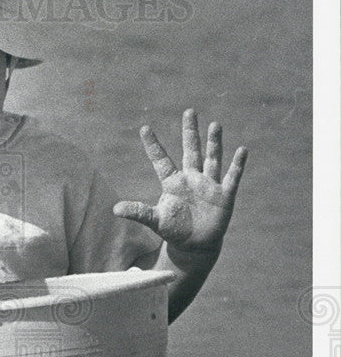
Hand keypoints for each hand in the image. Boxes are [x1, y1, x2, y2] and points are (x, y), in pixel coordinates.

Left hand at [113, 109, 246, 253]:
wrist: (195, 245)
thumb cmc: (174, 230)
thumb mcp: (155, 221)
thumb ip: (138, 212)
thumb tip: (115, 209)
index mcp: (172, 182)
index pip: (161, 160)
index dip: (153, 145)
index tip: (144, 128)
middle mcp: (191, 178)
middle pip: (191, 151)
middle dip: (190, 132)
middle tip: (189, 111)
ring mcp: (208, 185)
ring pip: (212, 159)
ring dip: (214, 143)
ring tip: (215, 125)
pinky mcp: (224, 195)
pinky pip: (232, 177)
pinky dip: (237, 165)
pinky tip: (242, 150)